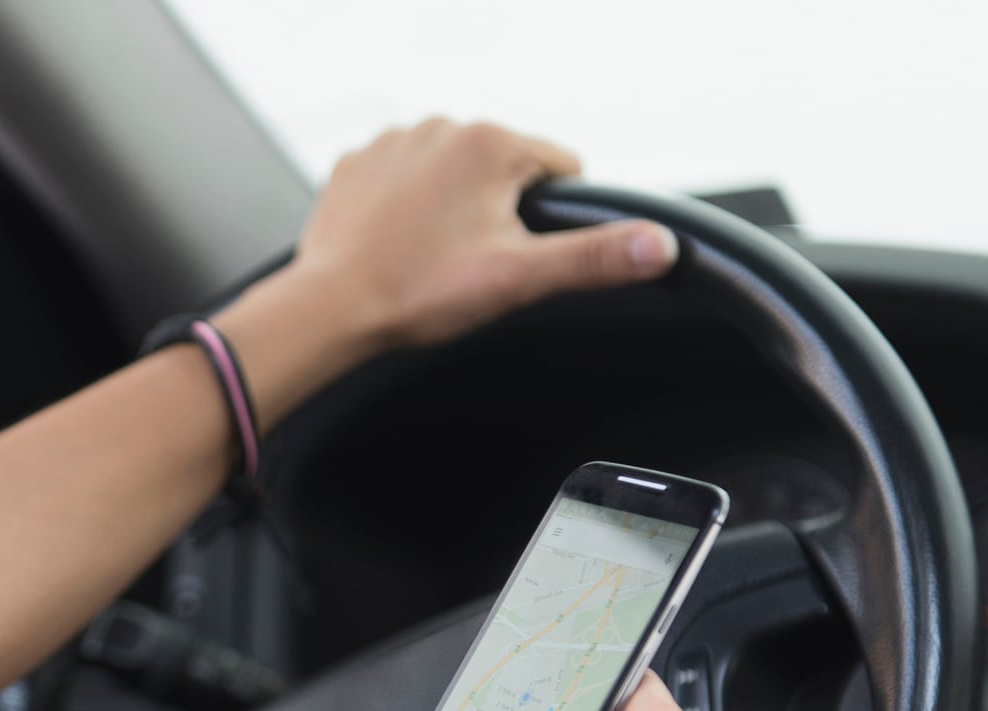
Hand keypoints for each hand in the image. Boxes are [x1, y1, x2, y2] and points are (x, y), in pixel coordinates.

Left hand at [289, 118, 678, 350]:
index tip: (518, 252)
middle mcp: (441, 126)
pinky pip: (402, 181)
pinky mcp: (357, 163)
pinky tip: (395, 244)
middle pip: (503, 171)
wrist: (329, 308)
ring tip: (428, 257)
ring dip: (452, 209)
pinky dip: (405, 209)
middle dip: (499, 213)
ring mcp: (394, 141)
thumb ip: (593, 258)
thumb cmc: (416, 292)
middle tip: (467, 263)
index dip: (551, 218)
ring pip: (452, 175)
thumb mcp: (519, 279)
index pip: (560, 168)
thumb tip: (658, 244)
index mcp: (490, 143)